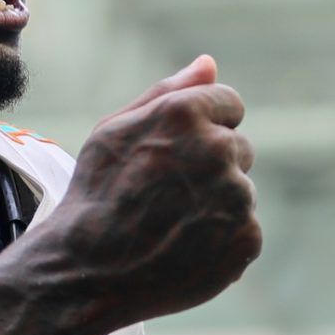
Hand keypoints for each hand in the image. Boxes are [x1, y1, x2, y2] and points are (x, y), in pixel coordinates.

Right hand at [47, 55, 260, 326]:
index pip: (230, 104)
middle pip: (238, 148)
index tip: (174, 156)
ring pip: (240, 192)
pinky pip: (244, 232)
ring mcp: (237, 196)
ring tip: (169, 227)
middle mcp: (218, 149)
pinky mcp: (246, 238)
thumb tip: (209, 63)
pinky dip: (221, 242)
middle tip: (165, 197)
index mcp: (187, 113)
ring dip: (215, 205)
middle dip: (210, 167)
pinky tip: (184, 250)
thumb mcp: (114, 131)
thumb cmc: (94, 196)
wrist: (87, 272)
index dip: (203, 128)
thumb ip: (167, 92)